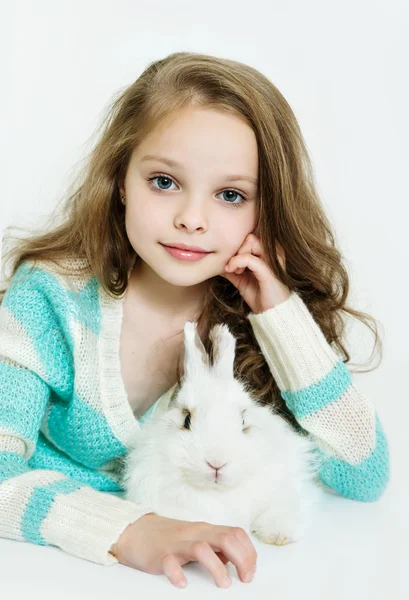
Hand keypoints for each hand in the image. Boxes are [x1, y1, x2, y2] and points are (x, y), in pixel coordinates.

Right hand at [110, 513, 256, 588]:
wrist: (135, 531)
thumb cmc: (169, 537)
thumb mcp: (196, 538)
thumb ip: (215, 546)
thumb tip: (235, 560)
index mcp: (205, 530)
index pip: (235, 534)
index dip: (248, 553)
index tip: (250, 572)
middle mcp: (194, 533)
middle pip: (225, 538)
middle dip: (242, 559)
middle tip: (244, 579)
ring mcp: (177, 543)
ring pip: (202, 548)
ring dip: (217, 568)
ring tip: (223, 584)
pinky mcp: (160, 555)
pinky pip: (170, 563)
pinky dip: (178, 575)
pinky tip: (183, 584)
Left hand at [220, 233, 290, 313]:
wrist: (271, 313)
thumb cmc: (260, 296)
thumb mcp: (241, 280)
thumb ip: (232, 268)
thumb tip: (215, 261)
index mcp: (269, 252)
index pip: (249, 237)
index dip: (237, 248)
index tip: (231, 264)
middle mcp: (274, 252)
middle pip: (249, 237)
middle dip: (237, 250)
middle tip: (233, 267)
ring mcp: (274, 259)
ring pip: (250, 241)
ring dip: (238, 255)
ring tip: (236, 270)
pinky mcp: (269, 270)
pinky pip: (249, 258)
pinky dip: (237, 262)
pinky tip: (234, 271)